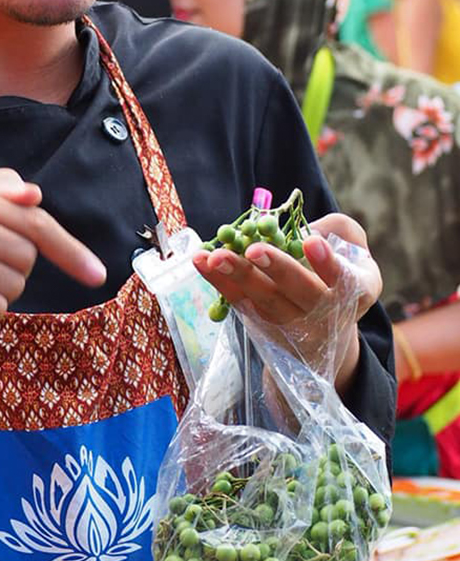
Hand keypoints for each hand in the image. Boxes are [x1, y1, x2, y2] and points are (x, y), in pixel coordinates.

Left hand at [193, 212, 381, 389]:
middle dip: (278, 269)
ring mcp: (293, 325)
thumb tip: (305, 228)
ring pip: (265, 300)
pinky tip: (201, 261)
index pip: (347, 281)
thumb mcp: (354, 252)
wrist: (325, 332)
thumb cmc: (339, 274)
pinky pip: (239, 302)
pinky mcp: (262, 325)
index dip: (329, 264)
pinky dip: (219, 281)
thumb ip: (339, 232)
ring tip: (216, 256)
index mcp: (357, 291)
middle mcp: (326, 314)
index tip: (312, 243)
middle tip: (255, 250)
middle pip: (302, 292)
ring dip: (238, 275)